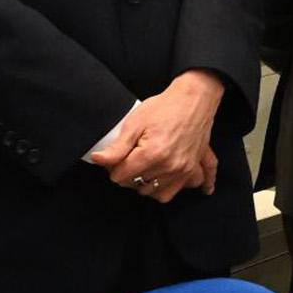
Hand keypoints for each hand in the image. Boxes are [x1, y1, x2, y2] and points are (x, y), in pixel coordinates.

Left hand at [87, 71, 224, 202]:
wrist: (193, 99)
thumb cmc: (164, 107)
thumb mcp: (134, 123)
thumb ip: (116, 148)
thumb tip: (98, 160)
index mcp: (152, 154)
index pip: (121, 177)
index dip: (114, 168)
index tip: (116, 159)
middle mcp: (170, 166)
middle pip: (138, 186)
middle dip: (130, 176)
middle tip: (130, 160)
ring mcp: (184, 169)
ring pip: (158, 193)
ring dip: (148, 185)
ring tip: (146, 169)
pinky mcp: (194, 168)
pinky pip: (187, 188)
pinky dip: (179, 187)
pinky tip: (175, 182)